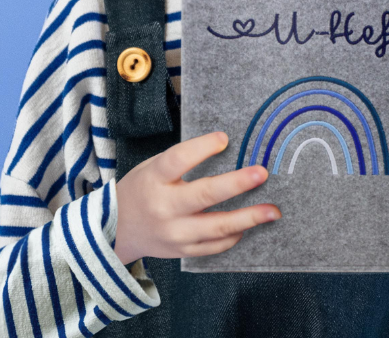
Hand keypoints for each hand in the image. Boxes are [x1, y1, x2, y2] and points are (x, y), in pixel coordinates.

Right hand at [113, 131, 281, 264]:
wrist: (115, 230)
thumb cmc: (142, 189)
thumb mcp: (153, 167)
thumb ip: (183, 160)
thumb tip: (224, 146)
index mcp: (155, 178)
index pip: (179, 159)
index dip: (202, 147)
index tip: (224, 139)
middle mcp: (165, 206)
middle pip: (204, 194)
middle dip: (237, 183)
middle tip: (261, 173)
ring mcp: (174, 232)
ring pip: (216, 226)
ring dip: (249, 218)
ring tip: (272, 210)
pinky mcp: (182, 250)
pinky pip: (214, 245)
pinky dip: (234, 235)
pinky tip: (248, 226)